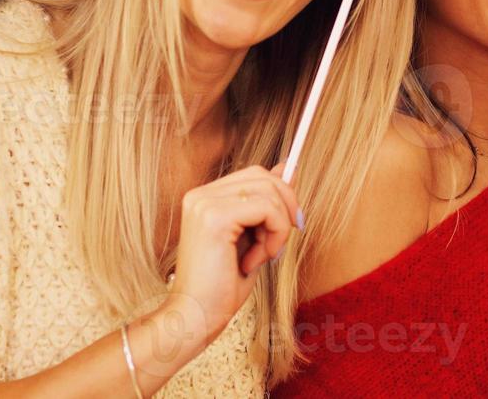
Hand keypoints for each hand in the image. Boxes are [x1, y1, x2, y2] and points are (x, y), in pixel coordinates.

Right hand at [163, 164, 300, 352]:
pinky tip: (257, 261)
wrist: (196, 318)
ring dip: (278, 227)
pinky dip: (275, 235)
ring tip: (262, 256)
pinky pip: (267, 209)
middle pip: (263, 177)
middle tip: (281, 243)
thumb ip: (267, 203)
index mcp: (205, 198)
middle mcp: (201, 195)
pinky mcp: (214, 217)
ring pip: (269, 191)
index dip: (281, 195)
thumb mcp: (253, 238)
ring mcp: (205, 203)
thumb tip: (291, 169)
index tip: (291, 224)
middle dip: (285, 208)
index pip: (255, 174)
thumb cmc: (222, 286)